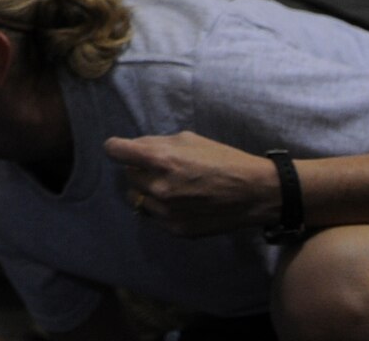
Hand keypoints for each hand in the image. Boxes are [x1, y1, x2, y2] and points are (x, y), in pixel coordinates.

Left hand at [103, 131, 279, 237]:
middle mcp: (158, 187)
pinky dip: (161, 208)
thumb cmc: (223, 159)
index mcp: (160, 158)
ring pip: (138, 198)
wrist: (254, 193)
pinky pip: (153, 216)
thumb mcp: (188, 139)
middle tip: (160, 167)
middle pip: (128, 175)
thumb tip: (134, 149)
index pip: (114, 150)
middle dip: (139, 169)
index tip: (121, 149)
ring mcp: (166, 212)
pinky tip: (181, 202)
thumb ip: (157, 144)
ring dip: (147, 190)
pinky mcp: (175, 229)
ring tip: (171, 186)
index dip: (117, 147)